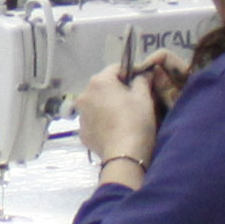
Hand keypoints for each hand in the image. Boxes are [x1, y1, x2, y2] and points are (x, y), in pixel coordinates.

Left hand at [74, 61, 159, 179]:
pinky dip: (102, 121)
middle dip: (117, 89)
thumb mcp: (143, 97)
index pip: (116, 68)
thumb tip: (143, 74)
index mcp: (99, 82)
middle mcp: (84, 95)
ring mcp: (80, 116)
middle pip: (103, 86)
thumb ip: (142, 80)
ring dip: (107, 105)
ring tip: (123, 116)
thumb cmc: (135, 120)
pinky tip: (114, 129)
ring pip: (96, 104)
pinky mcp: (82, 133)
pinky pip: (93, 121)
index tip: (142, 79)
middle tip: (134, 98)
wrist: (124, 155)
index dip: (130, 72)